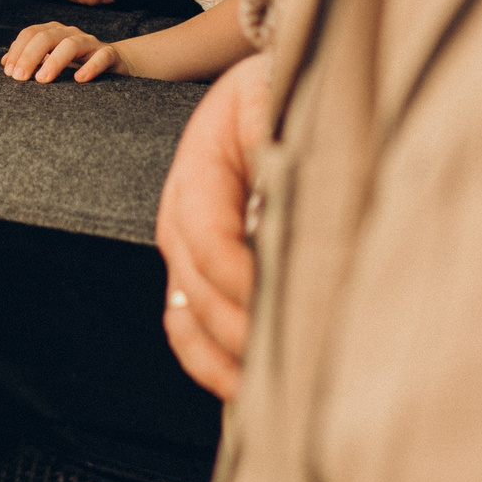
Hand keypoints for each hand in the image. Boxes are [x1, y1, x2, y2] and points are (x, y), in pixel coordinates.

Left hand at [3, 21, 119, 82]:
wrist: (114, 62)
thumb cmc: (77, 62)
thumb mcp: (51, 58)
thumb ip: (30, 58)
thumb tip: (4, 63)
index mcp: (53, 32)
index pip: (30, 34)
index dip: (17, 51)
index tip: (8, 72)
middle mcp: (70, 33)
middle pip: (46, 37)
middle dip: (29, 56)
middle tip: (19, 78)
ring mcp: (90, 43)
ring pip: (71, 44)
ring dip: (54, 61)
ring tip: (42, 79)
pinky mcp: (109, 55)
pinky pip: (101, 57)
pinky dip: (90, 67)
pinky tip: (79, 79)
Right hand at [157, 54, 271, 399]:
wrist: (261, 88)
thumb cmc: (275, 91)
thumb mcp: (273, 94)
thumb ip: (274, 135)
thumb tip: (280, 179)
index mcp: (196, 173)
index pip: (211, 240)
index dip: (245, 279)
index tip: (290, 304)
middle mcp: (180, 218)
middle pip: (197, 290)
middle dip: (244, 332)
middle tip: (301, 361)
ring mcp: (183, 251)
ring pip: (185, 319)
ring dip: (224, 361)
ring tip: (273, 393)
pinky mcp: (197, 273)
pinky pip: (188, 328)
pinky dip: (211, 365)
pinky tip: (249, 392)